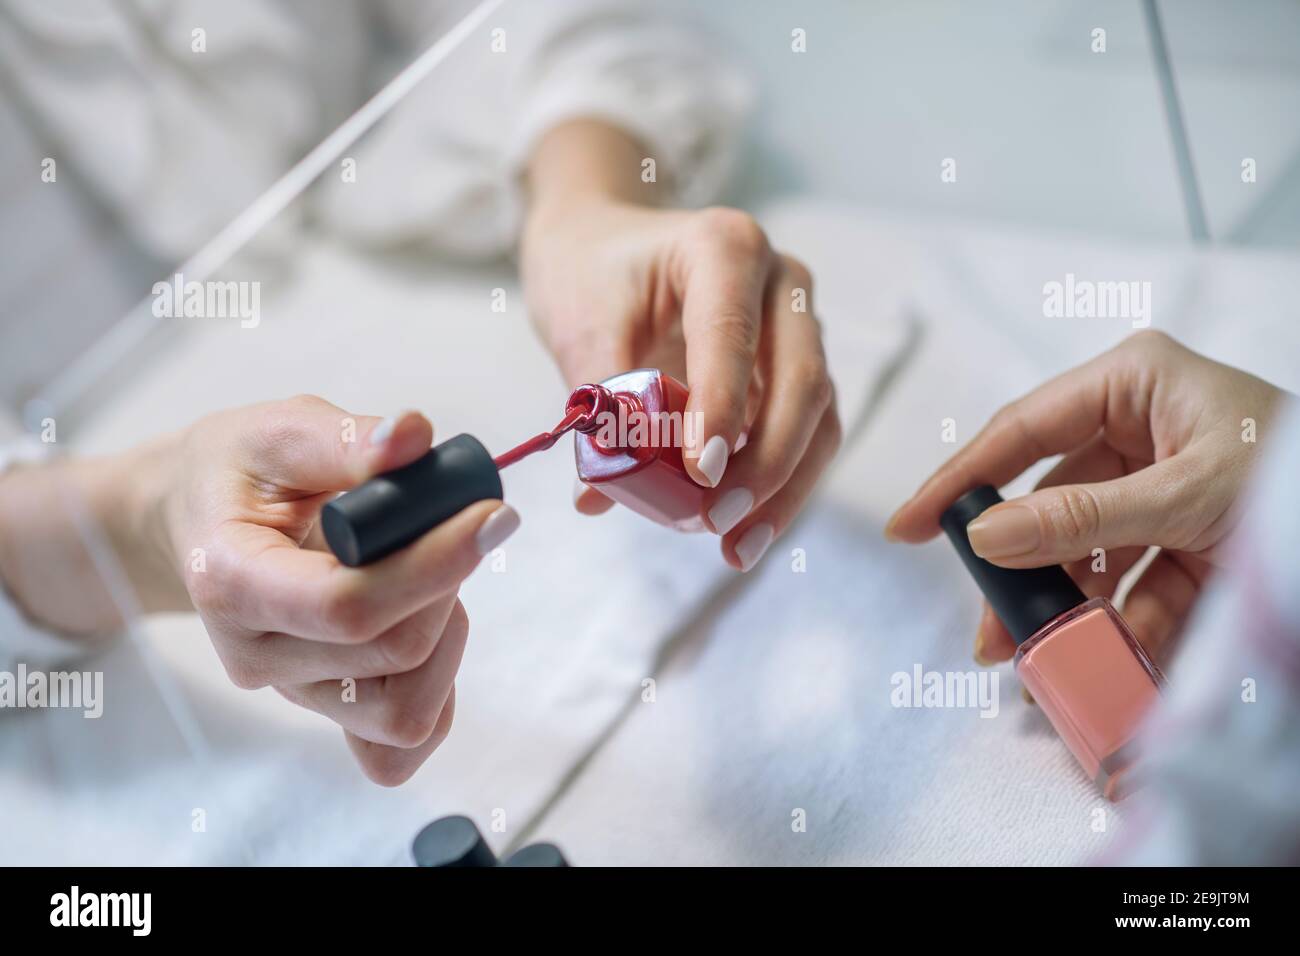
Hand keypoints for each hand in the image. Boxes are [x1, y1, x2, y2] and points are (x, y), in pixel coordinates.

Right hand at [161, 396, 518, 784]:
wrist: (198, 521)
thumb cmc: (240, 472)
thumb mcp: (280, 430)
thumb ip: (348, 438)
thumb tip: (416, 436)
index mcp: (231, 582)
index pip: (346, 606)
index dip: (432, 565)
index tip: (489, 516)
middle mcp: (257, 655)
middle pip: (393, 652)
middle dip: (447, 584)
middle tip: (451, 524)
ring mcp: (293, 692)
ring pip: (406, 711)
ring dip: (447, 637)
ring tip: (428, 574)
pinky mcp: (327, 709)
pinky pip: (397, 745)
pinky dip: (437, 690)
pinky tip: (431, 625)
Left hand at [523, 125, 839, 570]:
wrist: (603, 248)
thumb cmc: (593, 275)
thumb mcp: (581, 326)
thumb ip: (599, 407)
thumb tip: (599, 497)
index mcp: (724, 247)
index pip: (733, 332)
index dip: (723, 405)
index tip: (701, 472)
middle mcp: (779, 283)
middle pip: (801, 379)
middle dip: (766, 460)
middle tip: (715, 518)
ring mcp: (797, 328)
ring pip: (818, 417)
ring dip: (783, 488)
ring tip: (735, 547)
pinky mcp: (795, 372)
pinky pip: (807, 436)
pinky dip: (780, 489)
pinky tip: (744, 537)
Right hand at [887, 331, 1286, 667]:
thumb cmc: (1293, 477)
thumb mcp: (1183, 495)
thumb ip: (1078, 517)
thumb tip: (983, 535)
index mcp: (1130, 384)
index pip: (1020, 431)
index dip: (959, 481)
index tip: (909, 525)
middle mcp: (1139, 426)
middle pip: (1048, 499)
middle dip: (1020, 569)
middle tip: (987, 627)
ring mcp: (1162, 483)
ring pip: (1087, 548)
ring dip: (1070, 605)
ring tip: (1042, 658)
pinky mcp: (1188, 532)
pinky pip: (1135, 577)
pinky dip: (1123, 619)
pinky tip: (1107, 656)